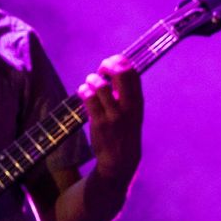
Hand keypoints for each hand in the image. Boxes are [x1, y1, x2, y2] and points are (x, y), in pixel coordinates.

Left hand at [78, 55, 142, 182]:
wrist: (120, 159)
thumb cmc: (124, 131)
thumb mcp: (132, 112)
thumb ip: (126, 93)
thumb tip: (114, 69)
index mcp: (138, 102)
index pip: (133, 73)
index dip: (121, 61)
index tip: (111, 61)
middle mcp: (128, 107)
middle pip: (121, 74)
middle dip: (108, 65)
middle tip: (100, 69)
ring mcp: (114, 115)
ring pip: (101, 85)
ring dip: (92, 79)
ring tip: (89, 82)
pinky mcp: (99, 122)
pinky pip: (89, 98)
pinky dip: (83, 90)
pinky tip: (83, 91)